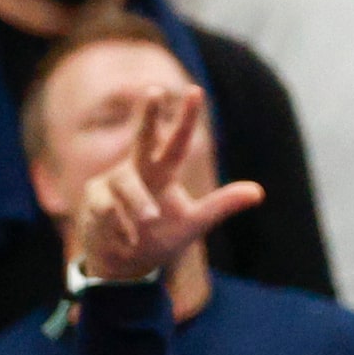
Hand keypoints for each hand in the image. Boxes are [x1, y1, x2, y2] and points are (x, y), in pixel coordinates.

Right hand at [72, 89, 263, 282]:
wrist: (125, 264)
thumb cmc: (161, 237)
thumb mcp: (195, 222)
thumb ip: (222, 205)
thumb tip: (259, 192)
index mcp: (163, 171)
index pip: (178, 142)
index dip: (186, 118)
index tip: (195, 90)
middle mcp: (138, 170)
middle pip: (143, 137)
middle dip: (149, 115)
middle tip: (154, 90)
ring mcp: (112, 183)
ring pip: (125, 182)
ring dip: (138, 201)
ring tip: (150, 219)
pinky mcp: (94, 201)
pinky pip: (106, 207)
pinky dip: (119, 224)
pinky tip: (127, 238)